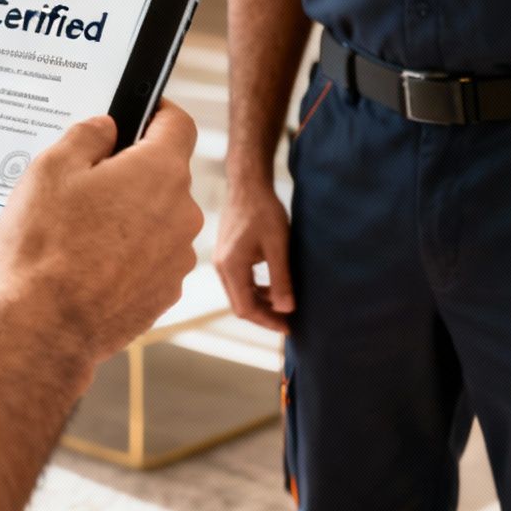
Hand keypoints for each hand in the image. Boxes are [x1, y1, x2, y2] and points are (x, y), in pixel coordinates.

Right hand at [0, 103, 203, 362]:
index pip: (176, 123)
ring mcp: (176, 258)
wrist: (46, 329)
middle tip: (76, 184)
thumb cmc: (47, 245)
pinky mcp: (162, 293)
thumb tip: (106, 129)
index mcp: (160, 172)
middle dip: (121, 175)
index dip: (154, 111)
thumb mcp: (51, 169)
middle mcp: (181, 214)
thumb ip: (86, 136)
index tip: (135, 113)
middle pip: (158, 176)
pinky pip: (142, 261)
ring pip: (148, 221)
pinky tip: (70, 265)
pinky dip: (114, 257)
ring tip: (60, 233)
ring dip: (114, 220)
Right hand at [211, 179, 293, 332]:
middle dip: (264, 315)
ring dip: (260, 303)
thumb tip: (286, 309)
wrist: (248, 184)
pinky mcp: (227, 254)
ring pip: (239, 293)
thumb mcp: (278, 246)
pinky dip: (255, 289)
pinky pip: (239, 281)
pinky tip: (272, 288)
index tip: (288, 327)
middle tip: (288, 321)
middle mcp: (222, 267)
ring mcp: (222, 261)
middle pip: (240, 304)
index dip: (267, 322)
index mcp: (231, 267)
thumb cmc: (264, 211)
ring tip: (283, 307)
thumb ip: (280, 279)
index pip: (246, 308)